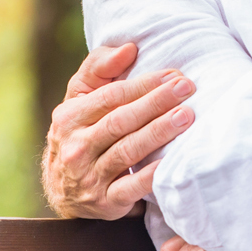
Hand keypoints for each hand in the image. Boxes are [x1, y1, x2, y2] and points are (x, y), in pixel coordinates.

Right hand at [43, 44, 195, 219]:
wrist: (64, 190)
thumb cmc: (81, 132)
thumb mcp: (80, 98)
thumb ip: (100, 67)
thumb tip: (129, 48)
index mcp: (69, 117)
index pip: (110, 97)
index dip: (143, 85)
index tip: (173, 75)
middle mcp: (76, 147)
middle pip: (121, 121)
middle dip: (156, 103)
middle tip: (187, 89)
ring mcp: (89, 176)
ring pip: (128, 151)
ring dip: (159, 133)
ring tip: (186, 117)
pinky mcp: (105, 202)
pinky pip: (131, 188)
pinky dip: (150, 176)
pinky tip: (171, 162)